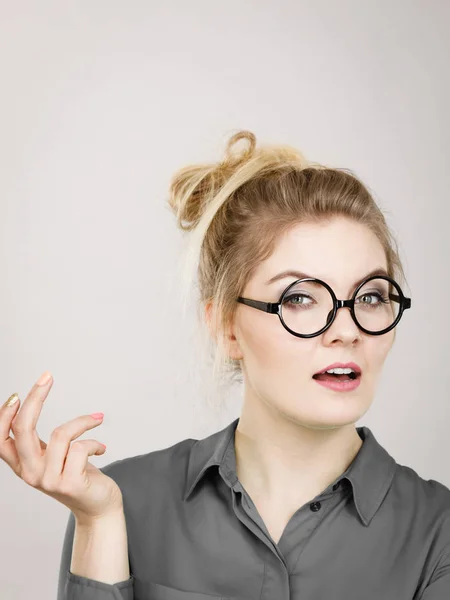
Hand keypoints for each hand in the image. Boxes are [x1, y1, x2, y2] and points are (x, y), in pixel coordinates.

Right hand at [0, 372, 123, 523]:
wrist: (99, 508)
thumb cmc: (78, 476)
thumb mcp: (54, 458)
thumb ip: (42, 441)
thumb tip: (31, 401)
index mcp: (23, 465)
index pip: (0, 439)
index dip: (4, 415)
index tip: (18, 394)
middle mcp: (30, 473)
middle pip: (23, 428)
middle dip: (35, 397)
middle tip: (47, 377)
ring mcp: (48, 480)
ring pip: (61, 434)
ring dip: (83, 422)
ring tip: (96, 420)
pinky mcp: (69, 483)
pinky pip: (82, 447)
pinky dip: (96, 442)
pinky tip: (102, 449)